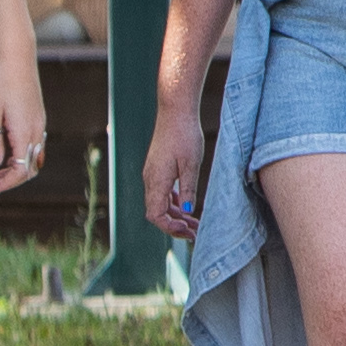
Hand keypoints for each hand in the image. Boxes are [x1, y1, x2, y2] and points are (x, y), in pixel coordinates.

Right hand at [142, 92, 207, 240]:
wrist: (175, 111)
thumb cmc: (185, 135)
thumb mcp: (191, 164)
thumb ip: (188, 189)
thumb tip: (187, 211)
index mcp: (156, 181)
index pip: (155, 215)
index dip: (170, 228)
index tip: (188, 231)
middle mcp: (150, 179)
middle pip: (156, 213)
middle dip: (174, 226)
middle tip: (195, 233)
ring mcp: (152, 174)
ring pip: (160, 203)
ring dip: (175, 216)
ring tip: (195, 223)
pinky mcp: (157, 168)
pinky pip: (162, 193)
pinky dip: (173, 203)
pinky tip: (187, 206)